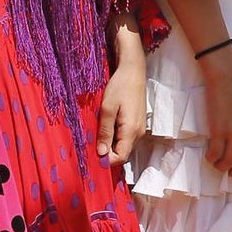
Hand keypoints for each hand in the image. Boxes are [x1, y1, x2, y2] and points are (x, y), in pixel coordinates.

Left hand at [97, 42, 147, 165]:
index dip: (106, 160)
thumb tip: (101, 153)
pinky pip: (125, 137)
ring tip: (98, 132)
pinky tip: (106, 125)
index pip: (120, 158)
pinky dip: (115, 136)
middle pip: (122, 153)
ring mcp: (139, 129)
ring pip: (123, 145)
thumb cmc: (120, 86)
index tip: (92, 153)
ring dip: (110, 143)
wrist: (133, 71)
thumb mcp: (107, 108)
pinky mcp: (137, 123)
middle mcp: (138, 134)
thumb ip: (105, 132)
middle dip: (107, 152)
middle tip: (91, 142)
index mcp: (131, 131)